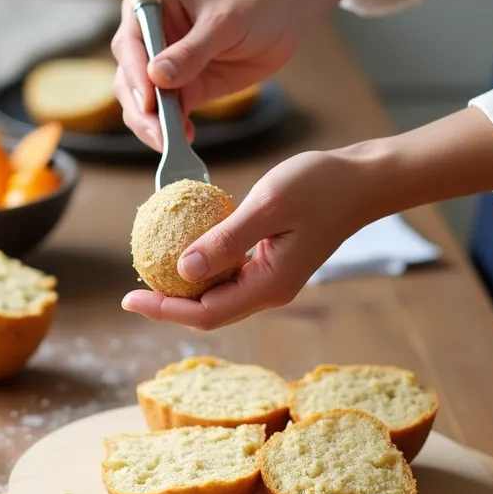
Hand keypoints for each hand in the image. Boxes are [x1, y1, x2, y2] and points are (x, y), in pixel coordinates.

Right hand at [111, 0, 299, 150]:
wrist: (282, 14)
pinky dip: (172, 130)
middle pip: (129, 79)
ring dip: (153, 125)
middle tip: (158, 133)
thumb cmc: (251, 2)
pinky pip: (169, 115)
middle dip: (140, 109)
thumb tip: (157, 77)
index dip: (135, 74)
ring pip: (144, 103)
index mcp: (150, 9)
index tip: (147, 101)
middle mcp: (150, 38)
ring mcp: (165, 67)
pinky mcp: (184, 90)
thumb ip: (191, 52)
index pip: (129, 44)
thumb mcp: (223, 23)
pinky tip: (184, 139)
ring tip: (171, 143)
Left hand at [121, 108, 492, 330]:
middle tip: (131, 290)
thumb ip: (225, 240)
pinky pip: (230, 274)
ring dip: (183, 289)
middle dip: (168, 305)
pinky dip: (204, 266)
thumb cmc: (320, 185)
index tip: (128, 299)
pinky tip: (184, 247)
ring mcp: (273, 278)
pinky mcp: (274, 262)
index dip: (164, 311)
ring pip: (219, 295)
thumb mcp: (268, 206)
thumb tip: (181, 271)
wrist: (364, 180)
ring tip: (150, 272)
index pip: (206, 313)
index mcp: (269, 285)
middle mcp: (270, 290)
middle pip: (209, 312)